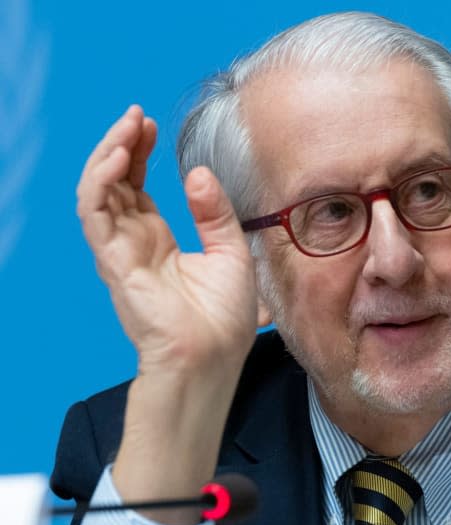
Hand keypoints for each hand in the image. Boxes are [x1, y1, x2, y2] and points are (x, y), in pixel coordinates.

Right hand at [77, 105, 266, 376]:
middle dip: (123, 146)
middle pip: (115, 184)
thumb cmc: (224, 317)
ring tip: (127, 128)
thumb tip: (198, 173)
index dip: (141, 154)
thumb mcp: (231, 252)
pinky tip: (117, 158)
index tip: (153, 126)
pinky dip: (100, 181)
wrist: (215, 356)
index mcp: (158, 242)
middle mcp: (134, 243)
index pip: (137, 188)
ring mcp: (120, 252)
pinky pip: (94, 215)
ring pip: (98, 193)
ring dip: (108, 156)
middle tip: (137, 116)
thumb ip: (215, 213)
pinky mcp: (114, 262)